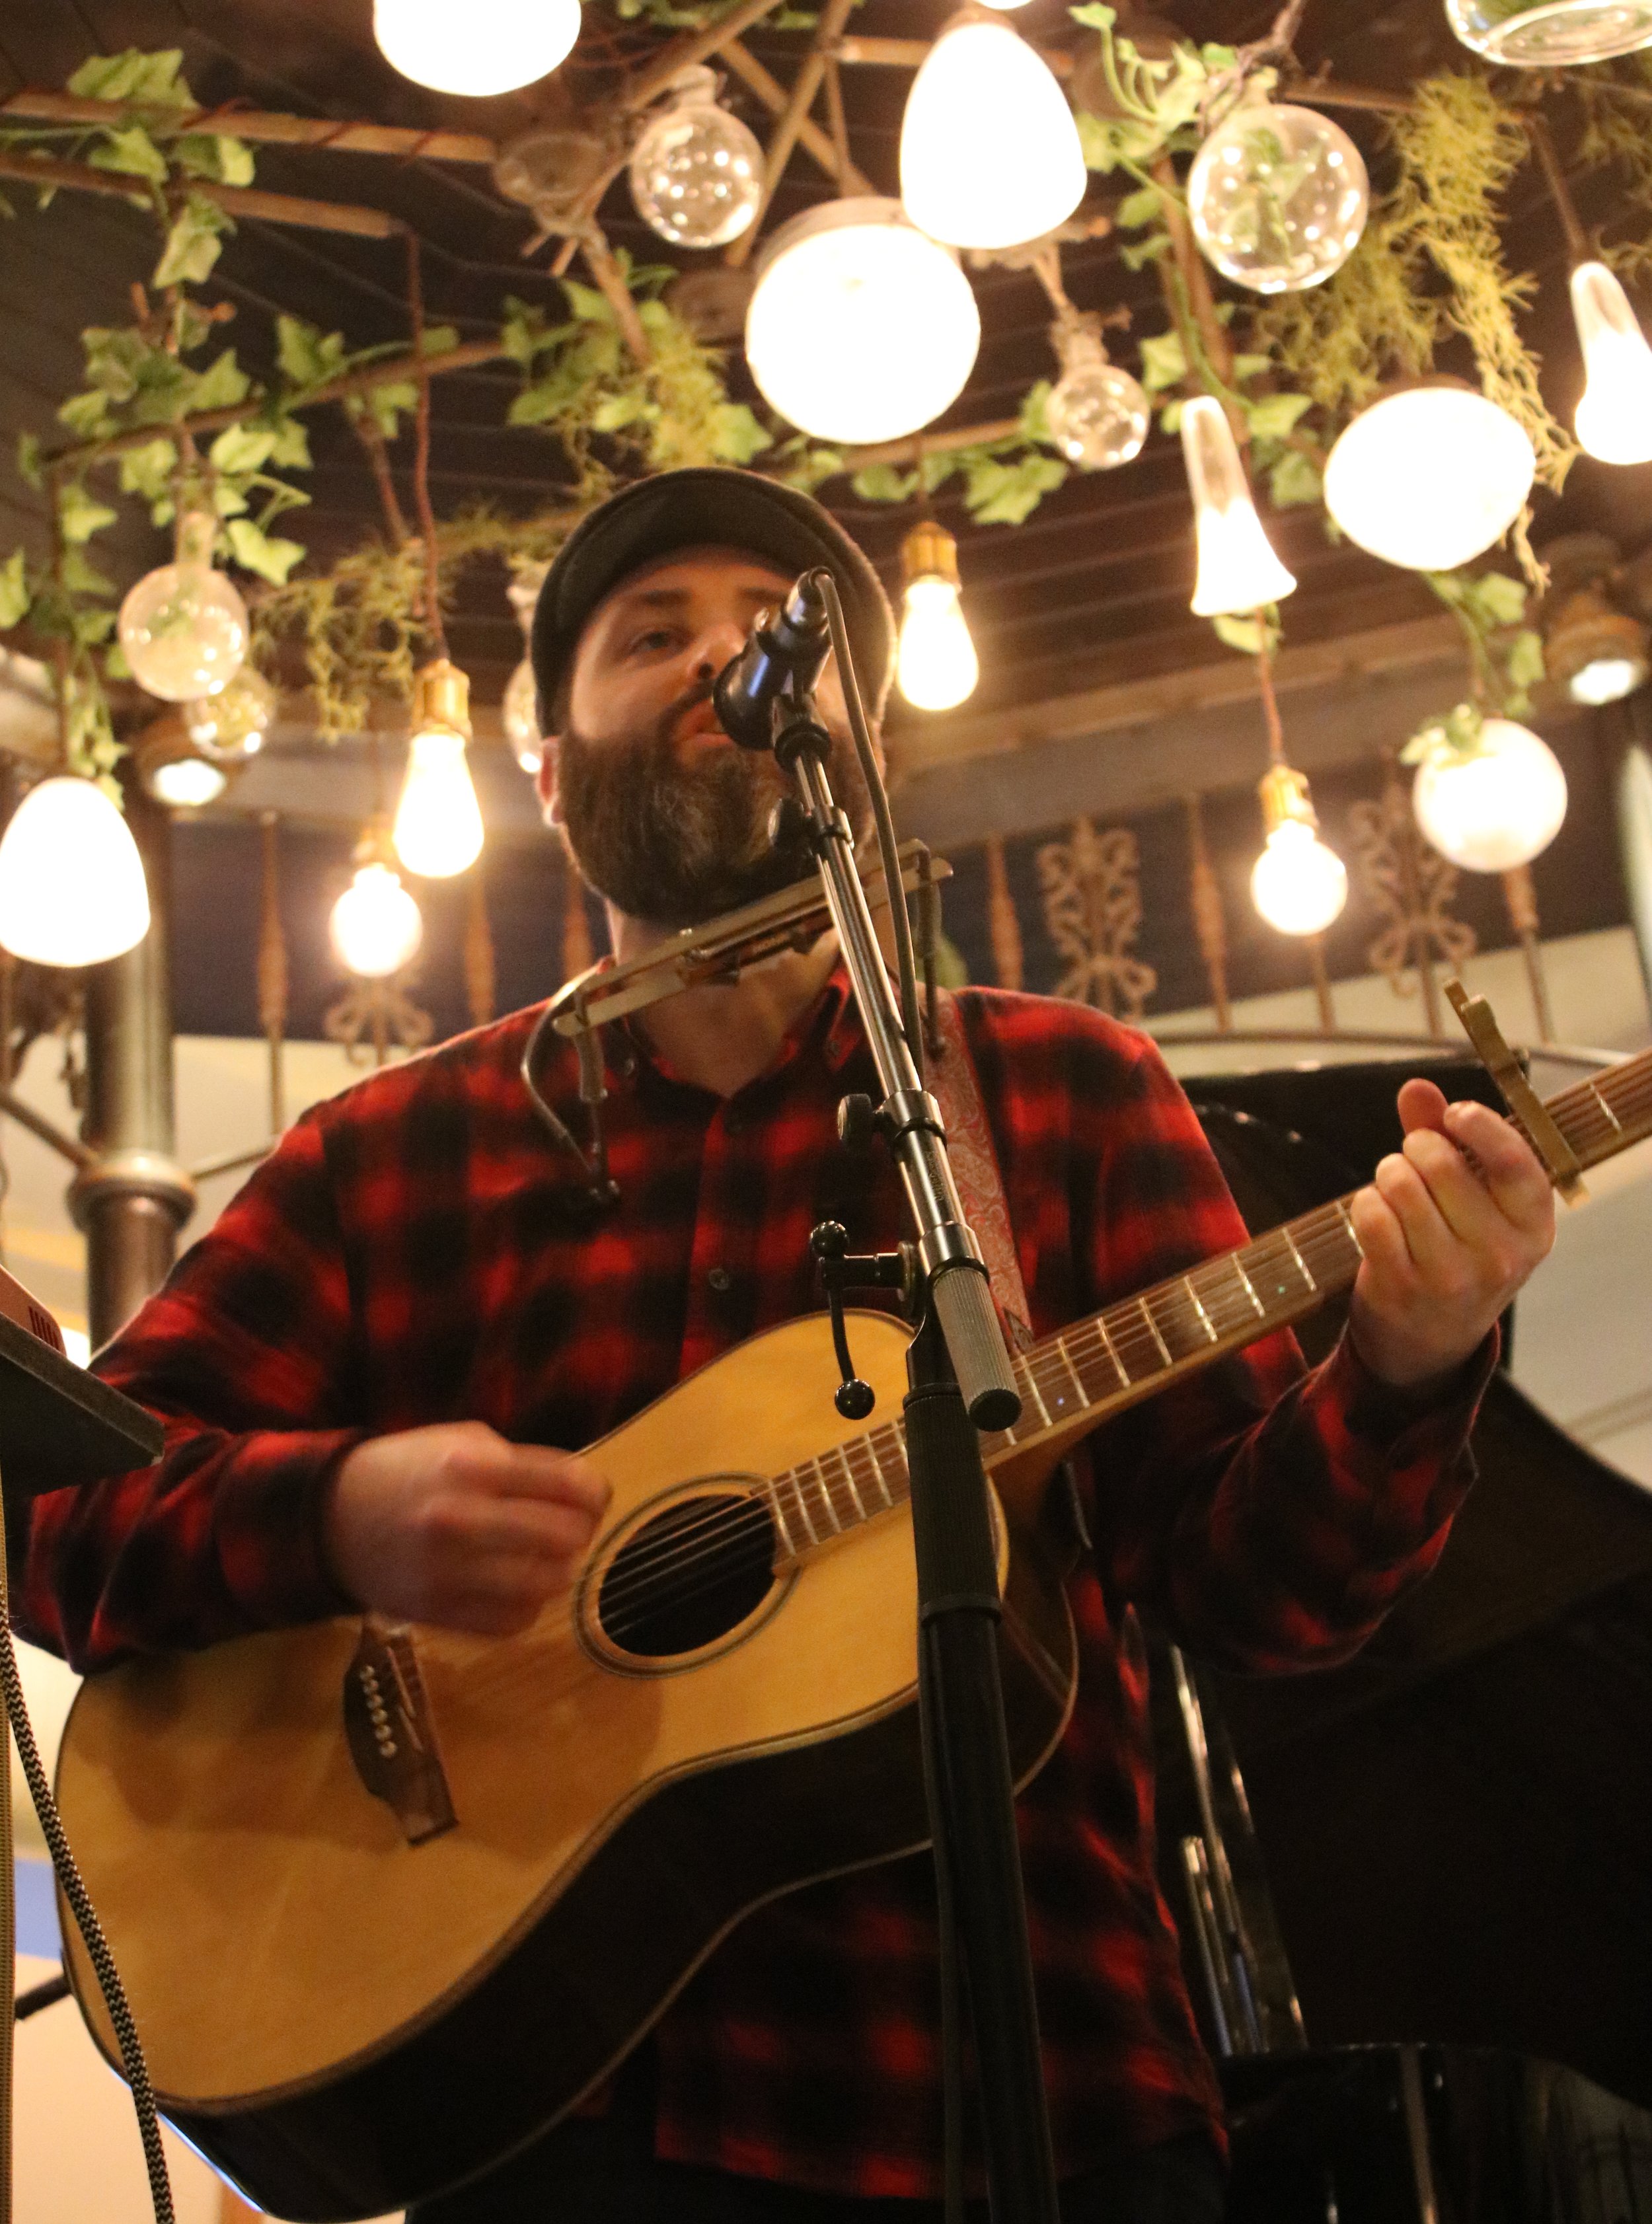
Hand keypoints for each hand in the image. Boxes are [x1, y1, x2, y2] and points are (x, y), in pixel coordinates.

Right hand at [324, 1421, 610, 1635]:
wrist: (332, 1519)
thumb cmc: (408, 1472)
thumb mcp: (460, 1441)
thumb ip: (521, 1462)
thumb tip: (584, 1493)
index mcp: (472, 1466)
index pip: (570, 1485)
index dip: (596, 1494)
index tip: (593, 1498)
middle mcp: (462, 1519)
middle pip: (566, 1537)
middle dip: (580, 1532)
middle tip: (571, 1530)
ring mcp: (448, 1572)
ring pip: (546, 1584)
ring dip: (557, 1571)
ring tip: (544, 1559)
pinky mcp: (438, 1613)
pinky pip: (513, 1621)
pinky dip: (526, 1606)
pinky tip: (514, 1587)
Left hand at [1347, 1078, 1555, 1393]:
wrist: (1432, 1339)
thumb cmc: (1458, 1250)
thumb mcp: (1475, 1200)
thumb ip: (1449, 1139)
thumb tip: (1416, 1088)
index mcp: (1533, 1227)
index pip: (1515, 1164)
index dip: (1481, 1127)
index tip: (1455, 1113)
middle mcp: (1500, 1255)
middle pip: (1443, 1165)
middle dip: (1417, 1147)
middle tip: (1413, 1157)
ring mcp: (1451, 1276)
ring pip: (1401, 1186)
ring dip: (1388, 1174)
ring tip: (1394, 1186)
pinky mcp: (1403, 1287)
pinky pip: (1371, 1216)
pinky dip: (1365, 1203)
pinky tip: (1375, 1212)